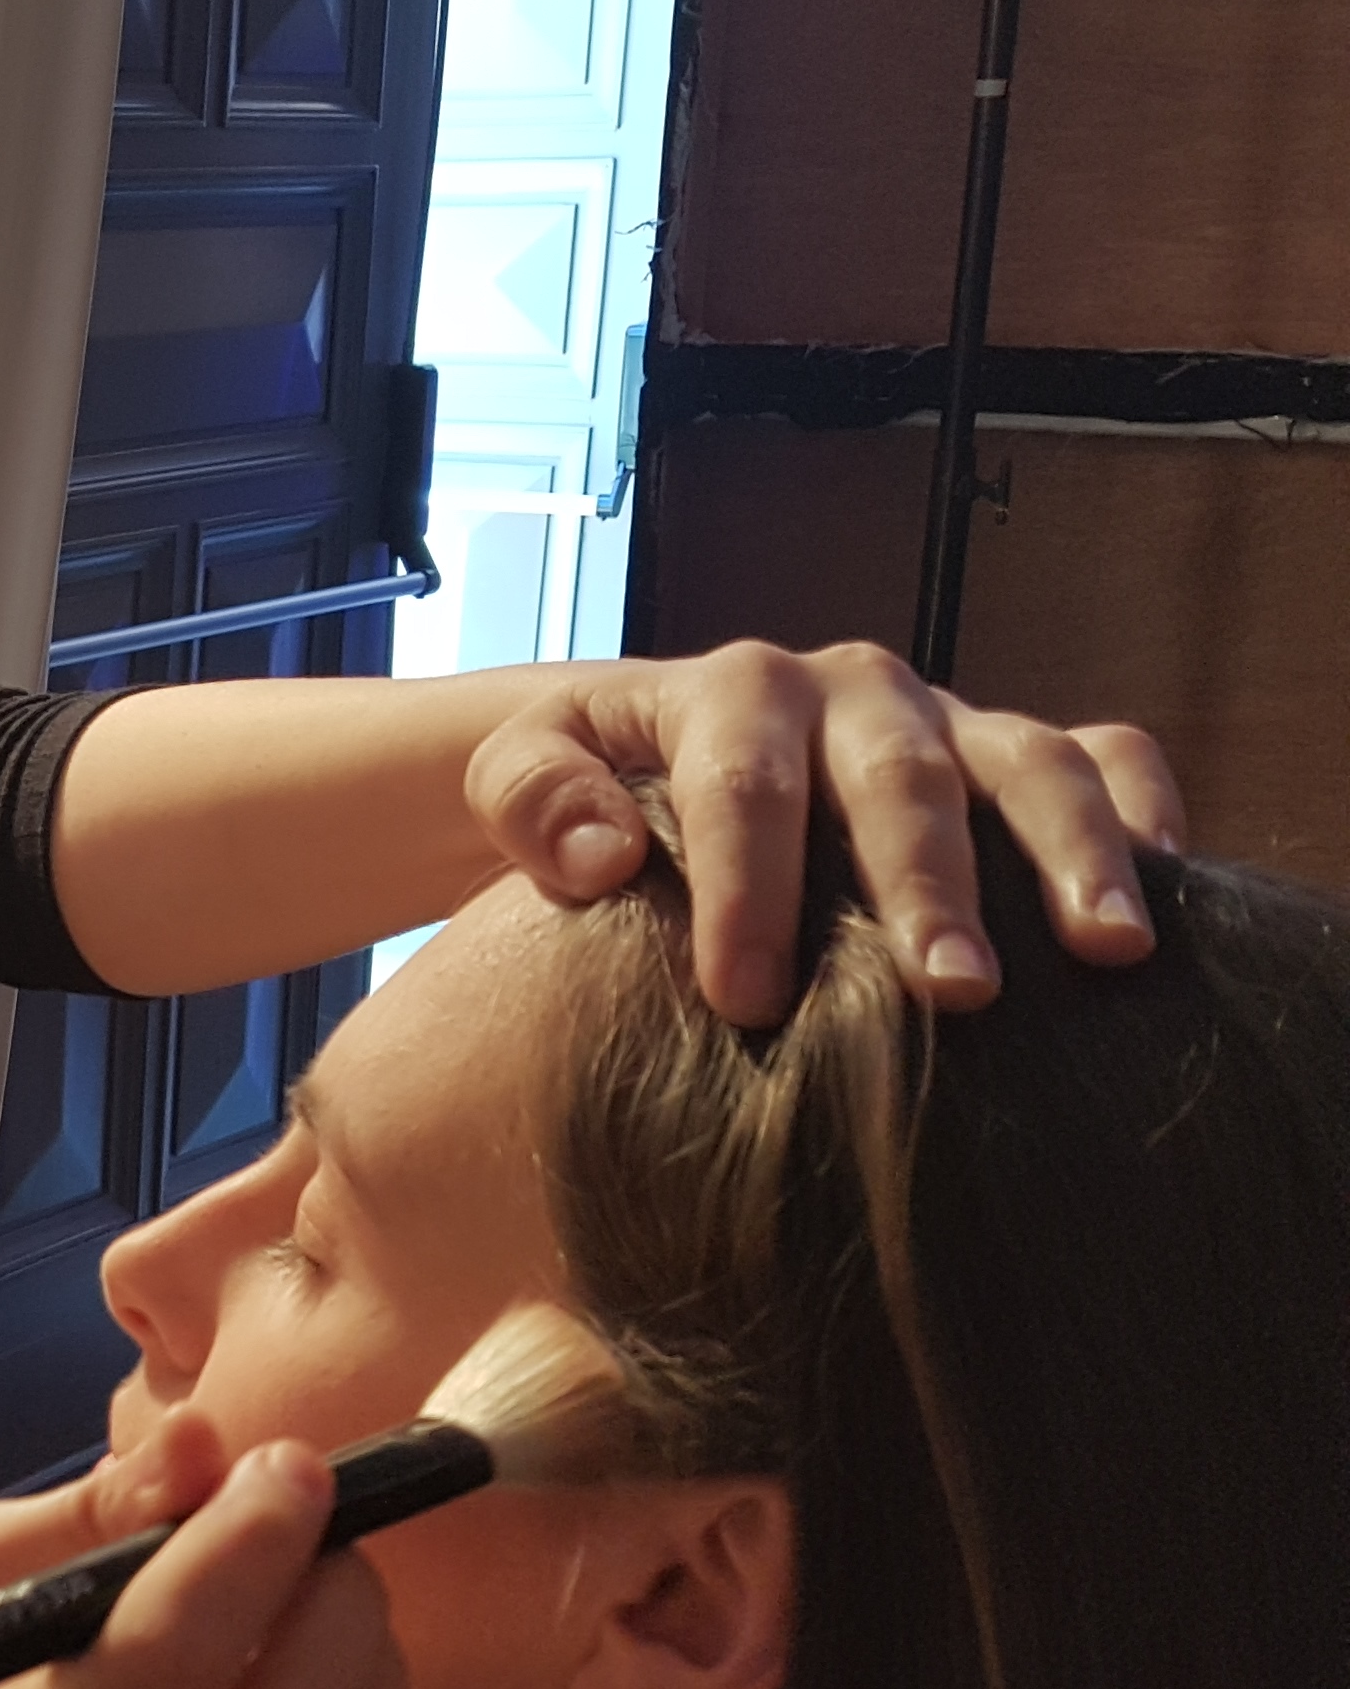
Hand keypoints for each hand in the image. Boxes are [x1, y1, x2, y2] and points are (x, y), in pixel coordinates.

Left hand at [461, 640, 1188, 1024]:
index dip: (746, 889)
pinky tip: (1164, 890)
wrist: (655, 746)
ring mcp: (945, 717)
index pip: (742, 785)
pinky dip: (1139, 809)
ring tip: (1104, 950)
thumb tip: (596, 856)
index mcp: (731, 691)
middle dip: (927, 883)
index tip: (746, 997)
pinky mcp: (1008, 748)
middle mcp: (853, 691)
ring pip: (1026, 760)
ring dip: (1069, 853)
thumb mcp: (524, 770)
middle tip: (954, 990)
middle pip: (899, 777)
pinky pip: (1103, 753)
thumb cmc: (595, 782)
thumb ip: (530, 798)